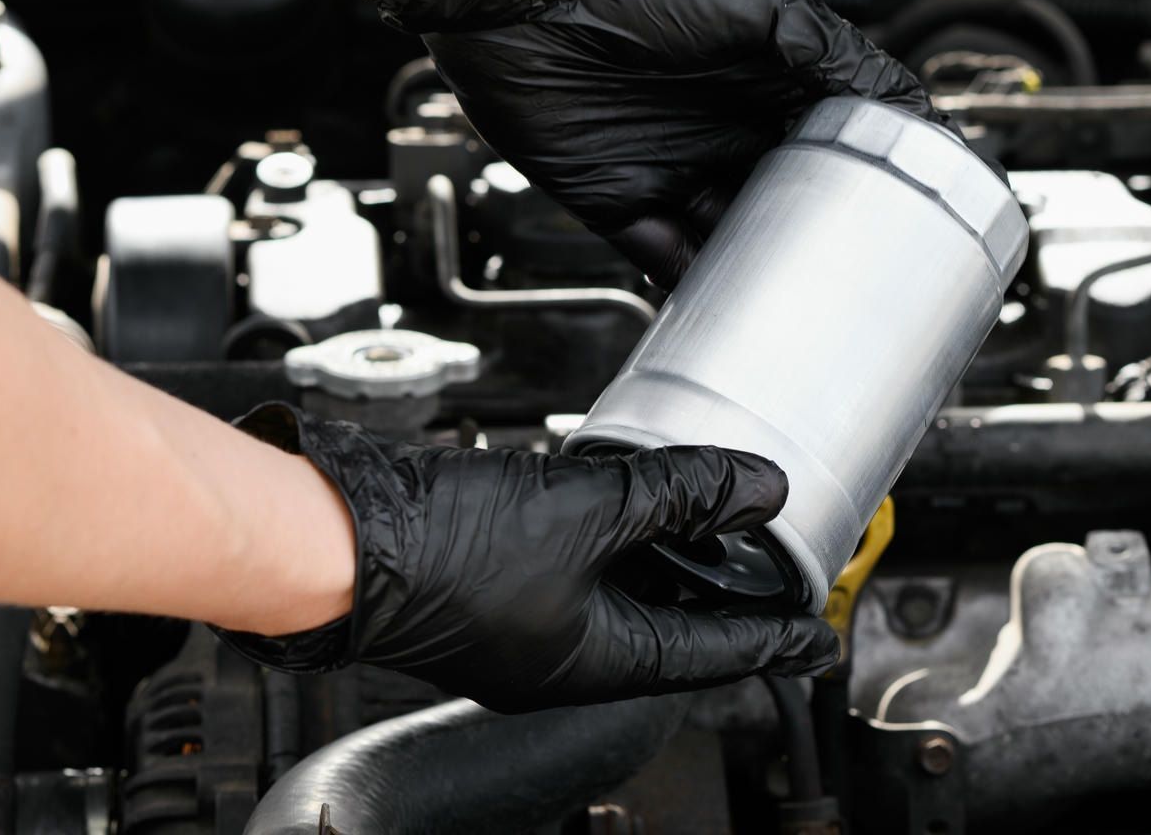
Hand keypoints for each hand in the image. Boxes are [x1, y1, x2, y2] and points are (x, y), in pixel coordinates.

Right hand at [212, 404, 837, 712]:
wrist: (336, 537)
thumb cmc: (441, 553)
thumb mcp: (588, 512)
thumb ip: (680, 493)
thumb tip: (757, 487)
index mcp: (596, 663)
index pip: (712, 655)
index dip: (773, 638)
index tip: (814, 637)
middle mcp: (563, 655)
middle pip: (672, 626)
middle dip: (725, 593)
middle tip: (775, 570)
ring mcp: (528, 622)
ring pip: (625, 593)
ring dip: (672, 557)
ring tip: (718, 523)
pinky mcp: (497, 580)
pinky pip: (581, 565)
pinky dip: (620, 536)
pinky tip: (632, 497)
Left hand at [348, 0, 942, 286]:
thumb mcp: (751, 2)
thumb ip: (822, 51)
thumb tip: (896, 95)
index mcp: (759, 75)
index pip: (826, 136)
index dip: (861, 173)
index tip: (904, 214)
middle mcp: (718, 123)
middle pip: (780, 198)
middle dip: (812, 236)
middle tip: (853, 278)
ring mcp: (670, 163)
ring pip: (726, 236)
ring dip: (754, 269)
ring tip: (794, 306)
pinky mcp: (615, 198)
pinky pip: (659, 256)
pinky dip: (687, 286)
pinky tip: (718, 308)